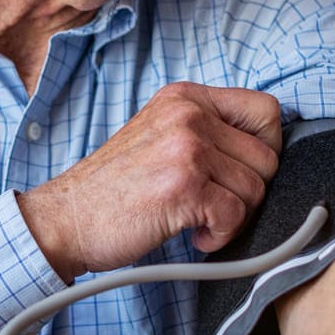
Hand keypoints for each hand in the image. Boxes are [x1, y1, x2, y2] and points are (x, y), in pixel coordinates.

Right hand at [15, 81, 282, 279]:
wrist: (66, 218)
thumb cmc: (114, 188)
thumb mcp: (159, 136)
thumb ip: (206, 132)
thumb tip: (267, 152)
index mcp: (185, 97)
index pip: (266, 109)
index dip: (266, 147)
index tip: (239, 173)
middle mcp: (188, 114)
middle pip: (267, 157)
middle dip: (248, 192)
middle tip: (213, 206)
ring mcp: (187, 148)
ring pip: (256, 190)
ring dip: (233, 218)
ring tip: (196, 220)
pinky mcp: (185, 186)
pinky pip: (236, 216)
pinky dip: (220, 237)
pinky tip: (192, 235)